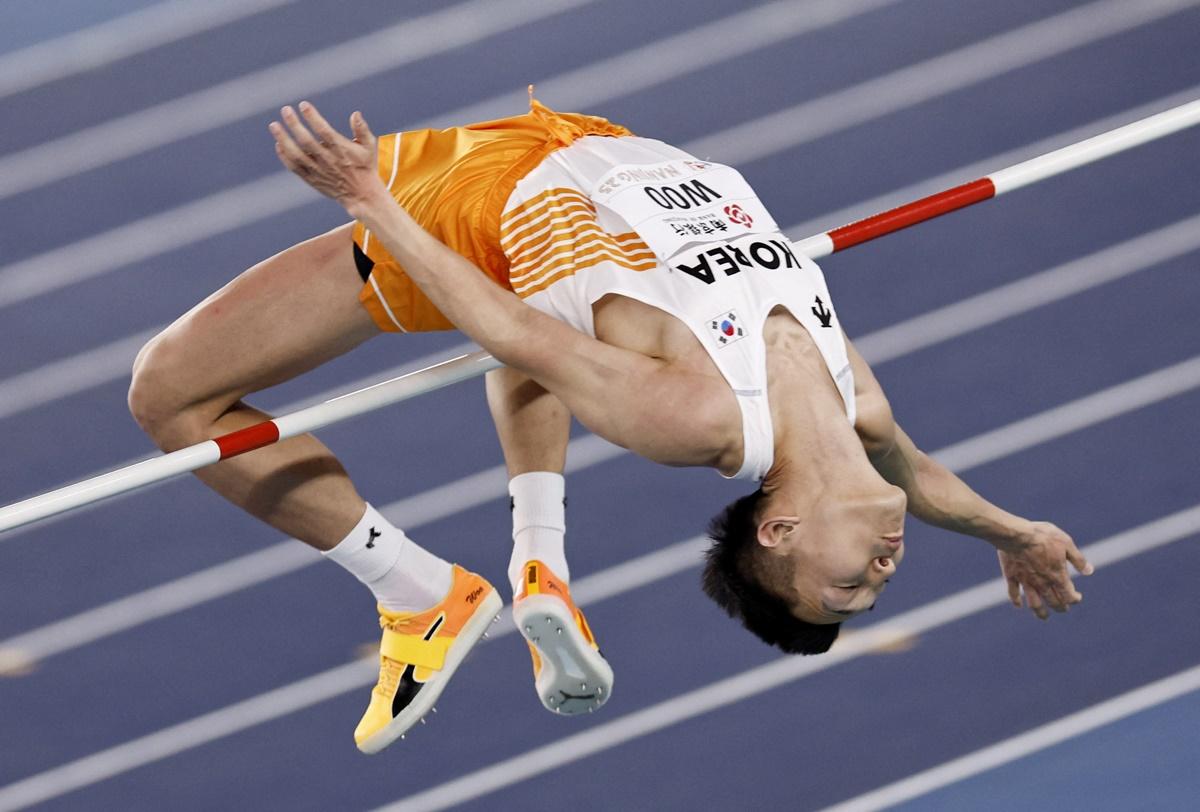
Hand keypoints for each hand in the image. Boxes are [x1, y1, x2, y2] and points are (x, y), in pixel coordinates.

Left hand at [268, 101, 382, 218]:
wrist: (361, 195)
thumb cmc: (365, 167)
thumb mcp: (369, 147)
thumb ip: (362, 129)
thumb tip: (355, 113)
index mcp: (341, 149)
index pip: (324, 131)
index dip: (312, 117)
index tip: (303, 105)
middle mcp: (327, 160)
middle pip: (306, 141)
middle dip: (294, 124)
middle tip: (285, 110)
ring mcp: (318, 170)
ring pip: (296, 154)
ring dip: (283, 139)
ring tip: (274, 125)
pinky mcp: (312, 179)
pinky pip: (295, 167)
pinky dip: (285, 157)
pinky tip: (279, 144)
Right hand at [995, 521, 1093, 619]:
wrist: (1016, 534)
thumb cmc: (1043, 536)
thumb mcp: (1066, 543)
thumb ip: (1078, 559)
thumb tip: (1089, 571)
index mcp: (1057, 576)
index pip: (1069, 596)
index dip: (1075, 599)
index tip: (1077, 597)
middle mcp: (1042, 583)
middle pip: (1053, 602)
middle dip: (1060, 608)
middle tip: (1063, 609)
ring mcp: (1026, 581)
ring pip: (1034, 603)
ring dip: (1040, 612)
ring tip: (1044, 616)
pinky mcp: (1011, 577)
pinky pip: (1013, 593)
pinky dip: (1016, 601)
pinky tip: (1019, 605)